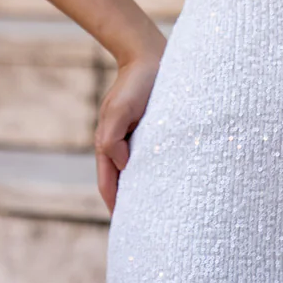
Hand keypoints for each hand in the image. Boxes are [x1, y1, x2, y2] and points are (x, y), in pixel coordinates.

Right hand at [95, 50, 164, 215]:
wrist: (150, 55)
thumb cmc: (135, 83)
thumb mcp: (119, 110)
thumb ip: (113, 140)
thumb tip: (125, 166)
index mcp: (108, 144)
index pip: (108, 184)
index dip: (114, 205)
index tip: (124, 226)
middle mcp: (122, 144)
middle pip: (124, 182)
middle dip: (131, 203)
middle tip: (146, 227)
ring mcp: (139, 138)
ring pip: (142, 171)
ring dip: (148, 189)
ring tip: (162, 212)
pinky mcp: (156, 130)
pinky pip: (157, 157)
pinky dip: (161, 171)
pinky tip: (174, 182)